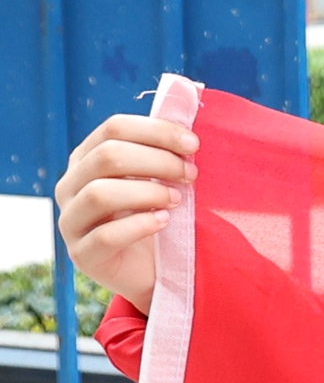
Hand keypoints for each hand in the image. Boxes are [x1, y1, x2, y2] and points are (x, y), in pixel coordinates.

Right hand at [53, 114, 199, 313]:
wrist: (155, 269)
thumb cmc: (159, 214)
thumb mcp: (159, 179)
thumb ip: (164, 151)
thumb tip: (187, 114)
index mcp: (87, 159)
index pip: (113, 128)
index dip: (156, 131)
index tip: (193, 143)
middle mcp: (71, 187)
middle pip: (107, 157)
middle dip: (158, 161)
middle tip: (191, 174)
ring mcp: (71, 222)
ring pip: (99, 194)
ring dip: (148, 192)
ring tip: (178, 200)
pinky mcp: (83, 255)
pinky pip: (105, 236)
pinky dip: (140, 225)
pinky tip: (164, 221)